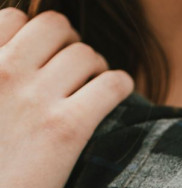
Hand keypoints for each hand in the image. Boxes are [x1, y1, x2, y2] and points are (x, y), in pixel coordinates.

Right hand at [0, 9, 132, 187]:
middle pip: (57, 27)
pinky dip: (120, 85)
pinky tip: (116, 97)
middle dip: (71, 46)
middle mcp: (3, 71)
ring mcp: (36, 98)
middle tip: (77, 73)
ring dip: (97, 68)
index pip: (15, 16)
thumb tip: (17, 63)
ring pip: (87, 53)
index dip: (38, 36)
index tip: (47, 58)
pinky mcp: (68, 127)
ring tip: (95, 91)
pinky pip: (113, 83)